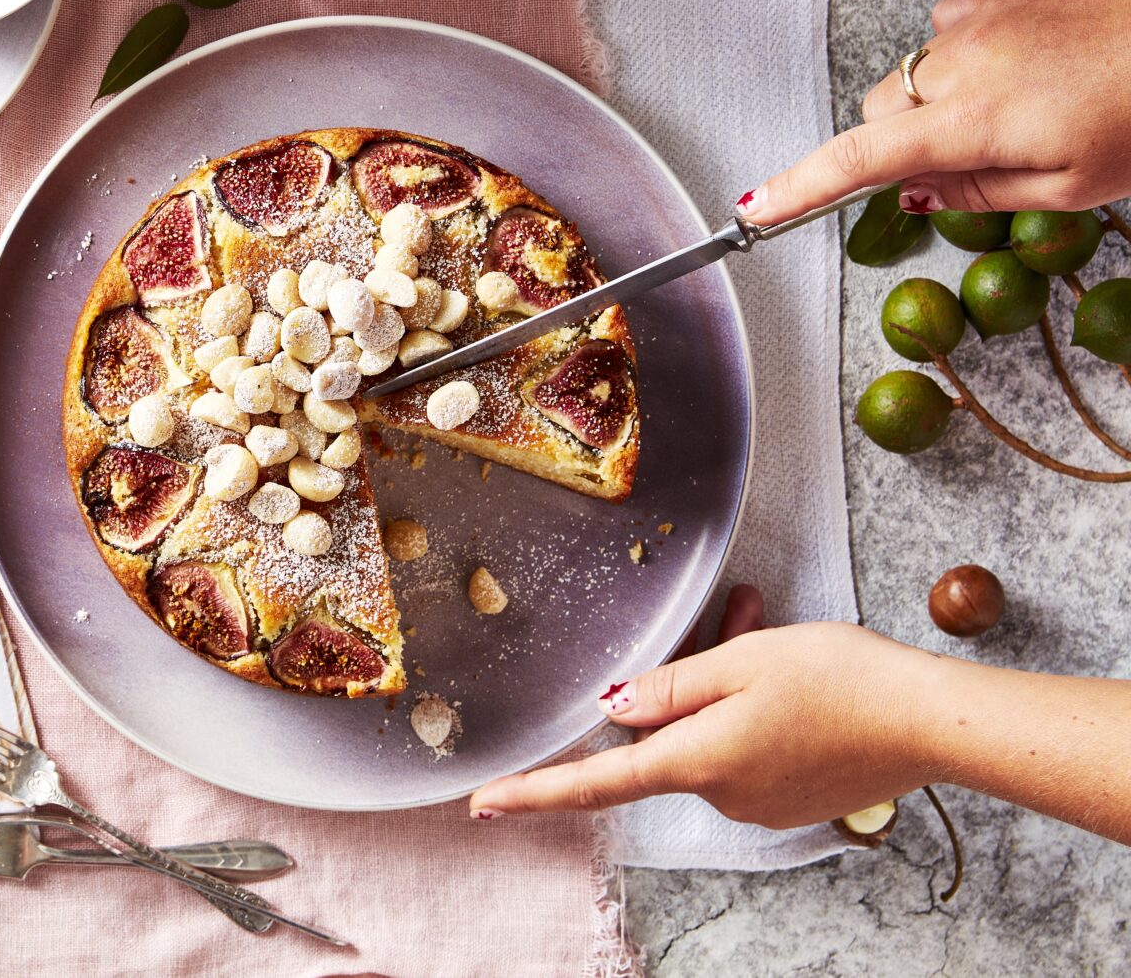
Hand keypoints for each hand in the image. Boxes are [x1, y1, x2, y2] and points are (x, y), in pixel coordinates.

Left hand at [468, 586, 942, 827]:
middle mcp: (723, 793)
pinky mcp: (795, 793)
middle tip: (742, 614)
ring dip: (728, 681)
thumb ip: (669, 687)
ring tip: (770, 623)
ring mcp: (762, 799)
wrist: (934, 721)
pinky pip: (751, 743)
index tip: (484, 803)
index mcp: (696, 761)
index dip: (535, 791)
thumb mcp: (742, 664)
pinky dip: (757, 702)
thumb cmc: (840, 680)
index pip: (596, 782)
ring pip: (714, 730)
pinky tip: (791, 664)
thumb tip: (615, 712)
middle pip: (670, 735)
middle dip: (686, 678)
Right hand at [738, 0, 1130, 223]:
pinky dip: (958, 63)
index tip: (754, 209)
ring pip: (909, 78)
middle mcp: (957, 64)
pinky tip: (1015, 70)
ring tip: (1018, 112)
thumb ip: (978, 194)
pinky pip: (941, 37)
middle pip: (879, 114)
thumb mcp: (1072, 186)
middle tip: (966, 165)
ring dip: (935, 105)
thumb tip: (915, 192)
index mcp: (973, 120)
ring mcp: (971, 22)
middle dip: (899, 144)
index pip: (860, 158)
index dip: (800, 187)